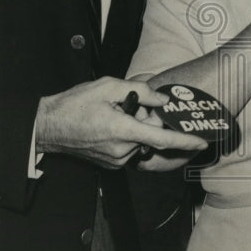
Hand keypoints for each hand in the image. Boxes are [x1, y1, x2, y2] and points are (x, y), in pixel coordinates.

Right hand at [36, 76, 207, 167]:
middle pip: (151, 135)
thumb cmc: (75, 104)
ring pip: (140, 142)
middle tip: (131, 106)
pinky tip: (111, 125)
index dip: (185, 141)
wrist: (48, 126)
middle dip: (149, 120)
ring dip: (137, 128)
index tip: (202, 142)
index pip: (162, 139)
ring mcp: (116, 160)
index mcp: (122, 130)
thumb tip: (162, 101)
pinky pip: (130, 149)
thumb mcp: (108, 86)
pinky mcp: (111, 164)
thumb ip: (141, 91)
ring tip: (115, 114)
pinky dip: (129, 136)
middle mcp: (122, 150)